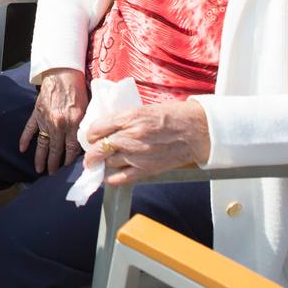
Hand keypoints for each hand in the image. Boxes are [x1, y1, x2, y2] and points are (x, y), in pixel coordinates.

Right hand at [18, 68, 87, 174]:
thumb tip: (85, 142)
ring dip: (40, 158)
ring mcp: (45, 120)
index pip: (71, 148)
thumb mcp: (86, 108)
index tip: (68, 168)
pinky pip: (29, 129)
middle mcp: (58, 124)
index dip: (69, 160)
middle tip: (52, 175)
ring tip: (39, 169)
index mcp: (72, 123)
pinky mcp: (36, 113)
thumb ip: (84, 126)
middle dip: (54, 164)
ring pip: (42, 143)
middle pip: (55, 149)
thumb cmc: (77, 89)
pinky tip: (22, 149)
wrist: (63, 73)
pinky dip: (24, 139)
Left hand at [83, 100, 210, 184]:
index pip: (96, 128)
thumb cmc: (173, 116)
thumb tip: (106, 129)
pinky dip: (111, 178)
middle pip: (99, 149)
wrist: (196, 131)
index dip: (91, 133)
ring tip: (106, 160)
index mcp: (130, 118)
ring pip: (108, 163)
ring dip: (104, 162)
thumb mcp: (143, 109)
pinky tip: (109, 175)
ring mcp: (137, 155)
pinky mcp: (146, 169)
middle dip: (92, 151)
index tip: (93, 136)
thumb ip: (124, 119)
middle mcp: (130, 137)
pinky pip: (120, 178)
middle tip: (92, 153)